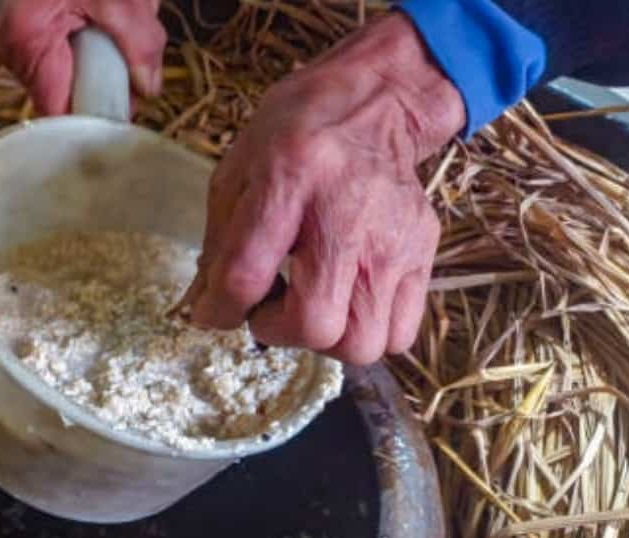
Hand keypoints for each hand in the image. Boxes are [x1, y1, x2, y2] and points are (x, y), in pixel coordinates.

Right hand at [0, 0, 166, 114]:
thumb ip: (139, 44)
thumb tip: (148, 88)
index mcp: (26, 41)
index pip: (59, 110)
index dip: (95, 113)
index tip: (128, 106)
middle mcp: (15, 48)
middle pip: (68, 92)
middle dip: (110, 76)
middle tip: (137, 48)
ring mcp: (23, 40)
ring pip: (75, 71)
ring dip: (109, 54)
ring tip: (126, 15)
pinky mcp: (36, 30)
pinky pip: (71, 52)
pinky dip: (99, 39)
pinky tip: (111, 12)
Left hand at [181, 13, 465, 364]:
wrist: (375, 103)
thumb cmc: (295, 137)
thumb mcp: (237, 172)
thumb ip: (218, 243)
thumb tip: (206, 308)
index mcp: (289, 180)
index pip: (246, 275)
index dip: (221, 310)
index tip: (215, 311)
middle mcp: (346, 215)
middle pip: (316, 325)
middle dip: (279, 332)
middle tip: (269, 308)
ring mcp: (393, 241)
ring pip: (362, 343)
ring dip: (325, 341)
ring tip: (309, 307)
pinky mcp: (422, 254)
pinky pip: (398, 333)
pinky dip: (366, 334)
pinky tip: (346, 303)